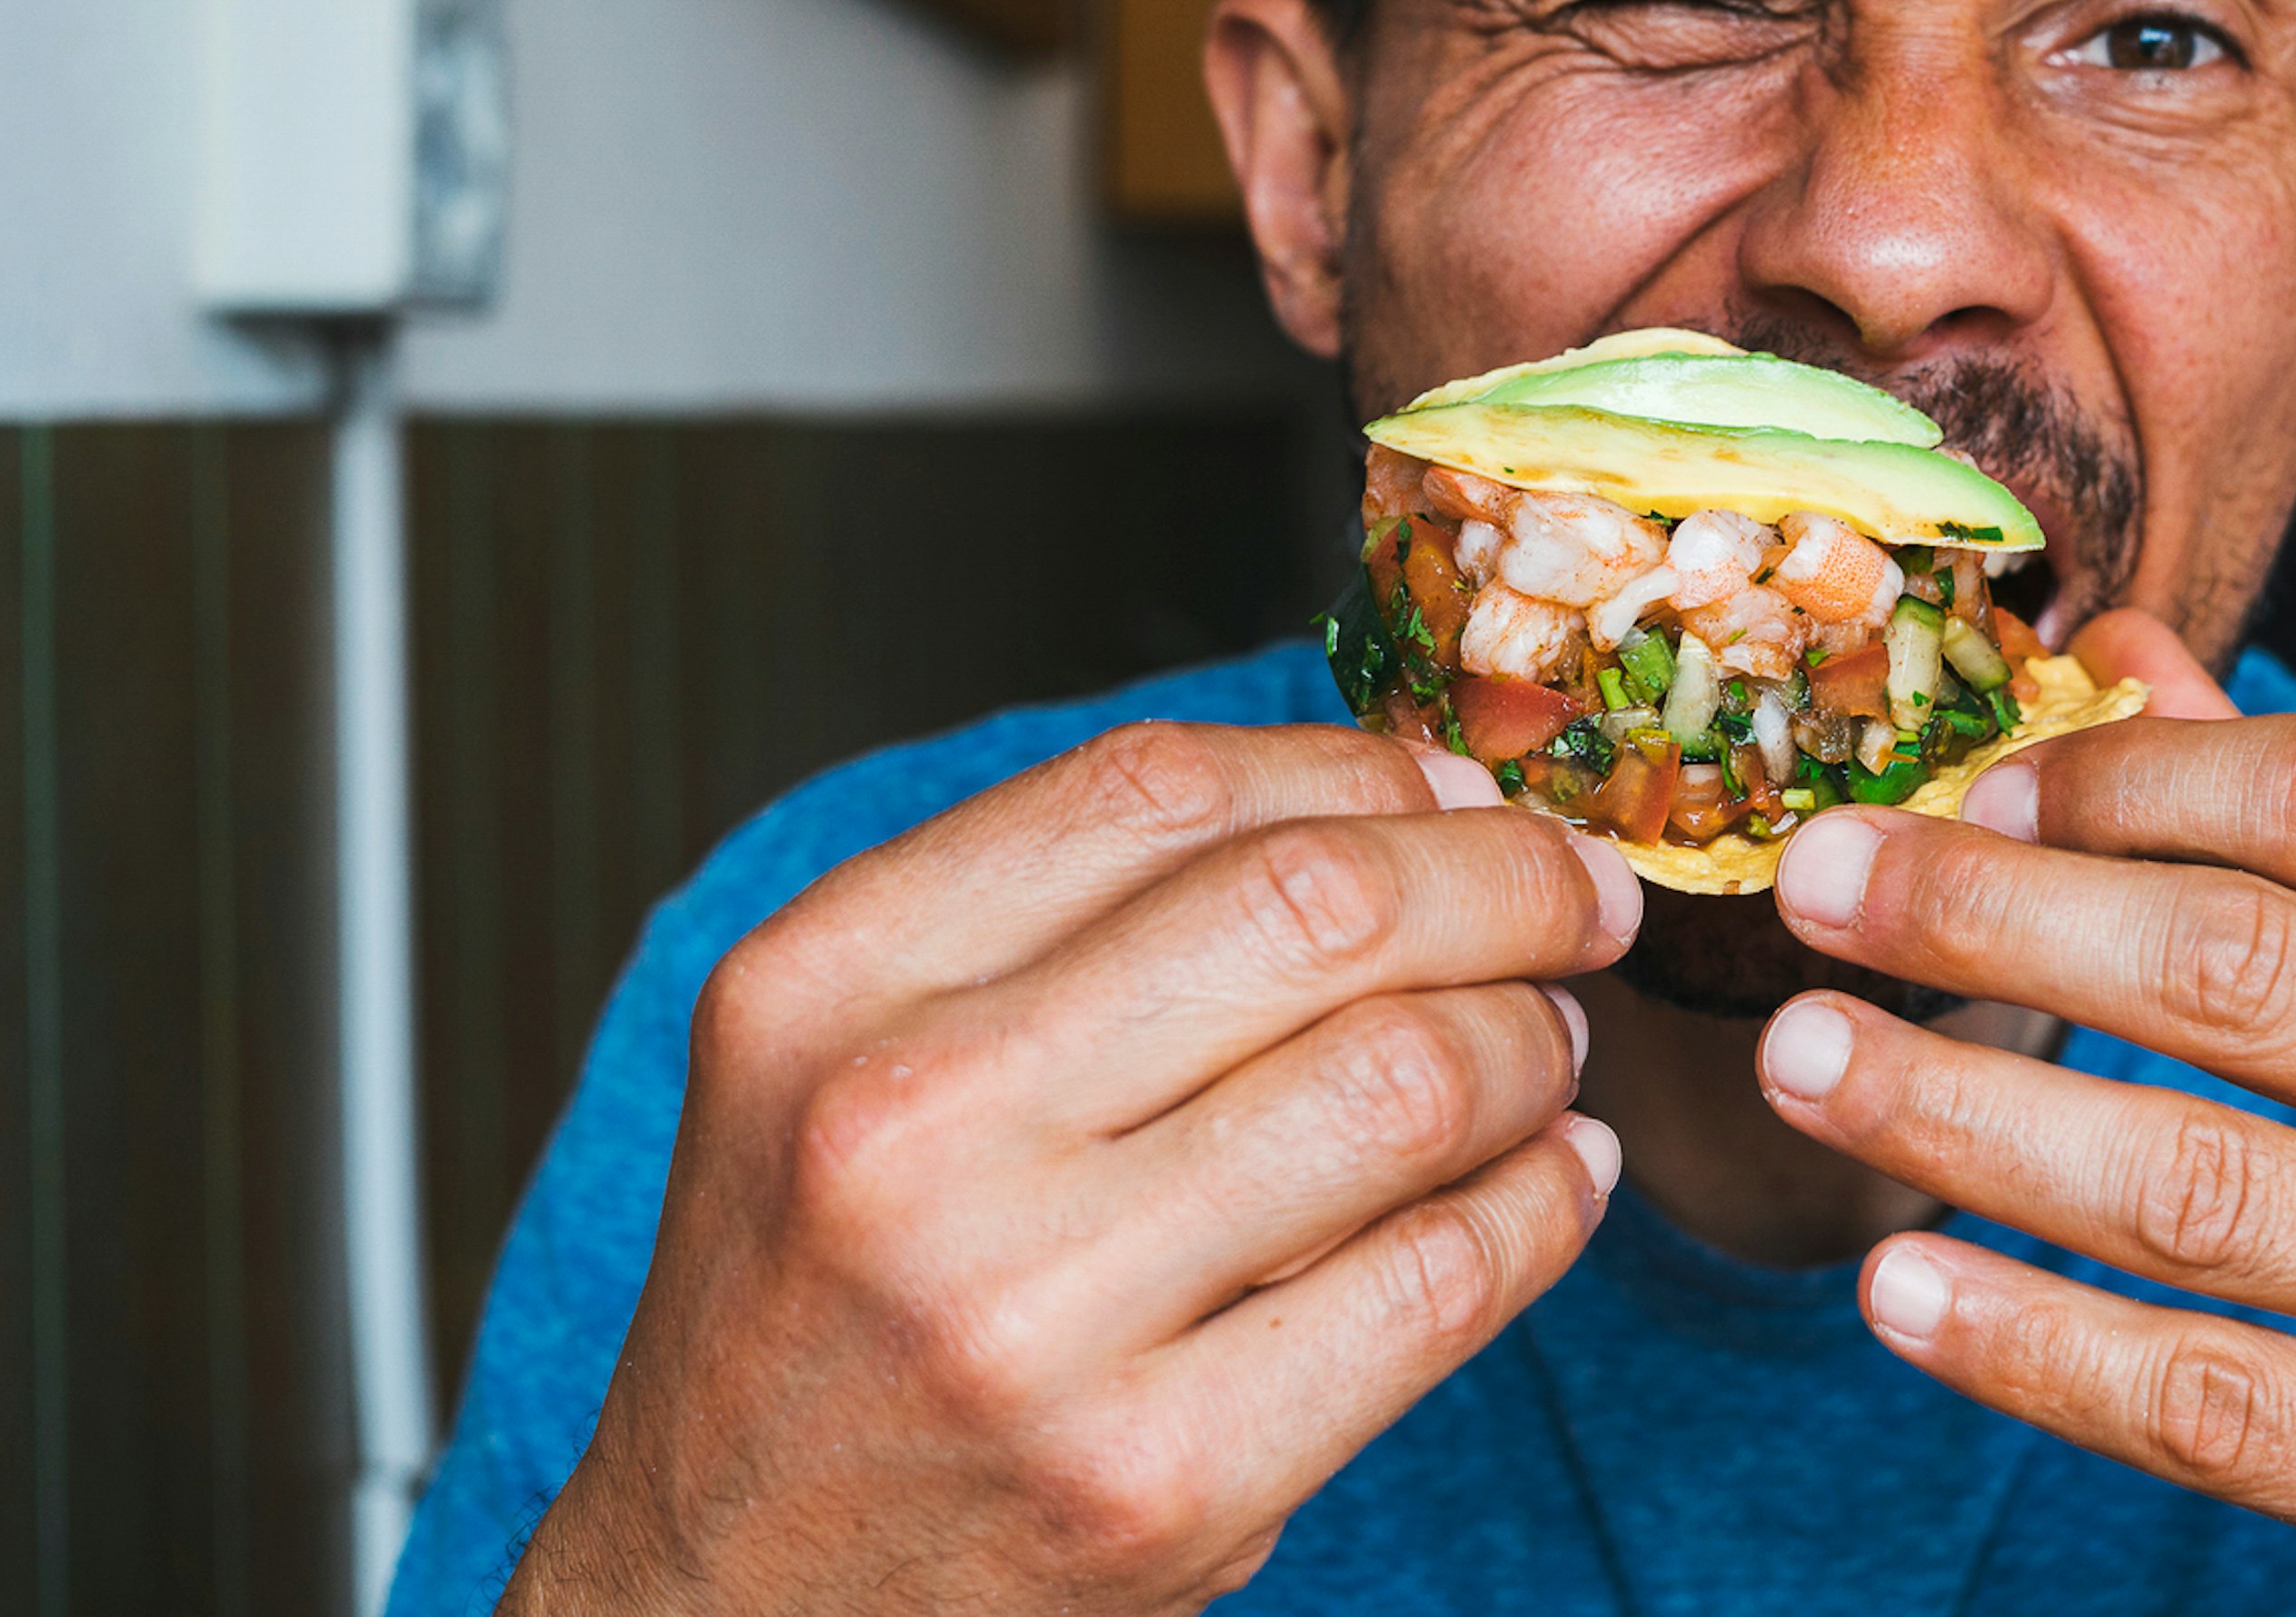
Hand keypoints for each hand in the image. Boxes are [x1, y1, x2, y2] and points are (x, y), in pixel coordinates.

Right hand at [506, 722, 1639, 1614]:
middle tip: (1576, 899)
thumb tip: (1386, 805)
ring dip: (1534, 1040)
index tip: (1461, 790)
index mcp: (826, 988)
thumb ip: (1059, 921)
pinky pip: (1439, 1281)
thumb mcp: (838, 1063)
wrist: (719, 1609)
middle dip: (1502, 877)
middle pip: (1311, 906)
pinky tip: (1553, 1179)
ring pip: (1404, 1079)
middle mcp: (907, 1131)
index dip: (1362, 762)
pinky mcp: (1158, 1484)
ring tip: (1552, 1045)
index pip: (1160, 791)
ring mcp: (1030, 1319)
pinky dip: (1546, 1206)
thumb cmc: (817, 1314)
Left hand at [1750, 621, 2295, 1614]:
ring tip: (1799, 1063)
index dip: (2119, 778)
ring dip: (1953, 1111)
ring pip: (2187, 1186)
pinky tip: (1891, 1284)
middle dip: (1984, 916)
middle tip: (1810, 886)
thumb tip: (2107, 654)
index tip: (1959, 791)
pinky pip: (2204, 1402)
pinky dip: (2024, 1340)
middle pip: (2234, 966)